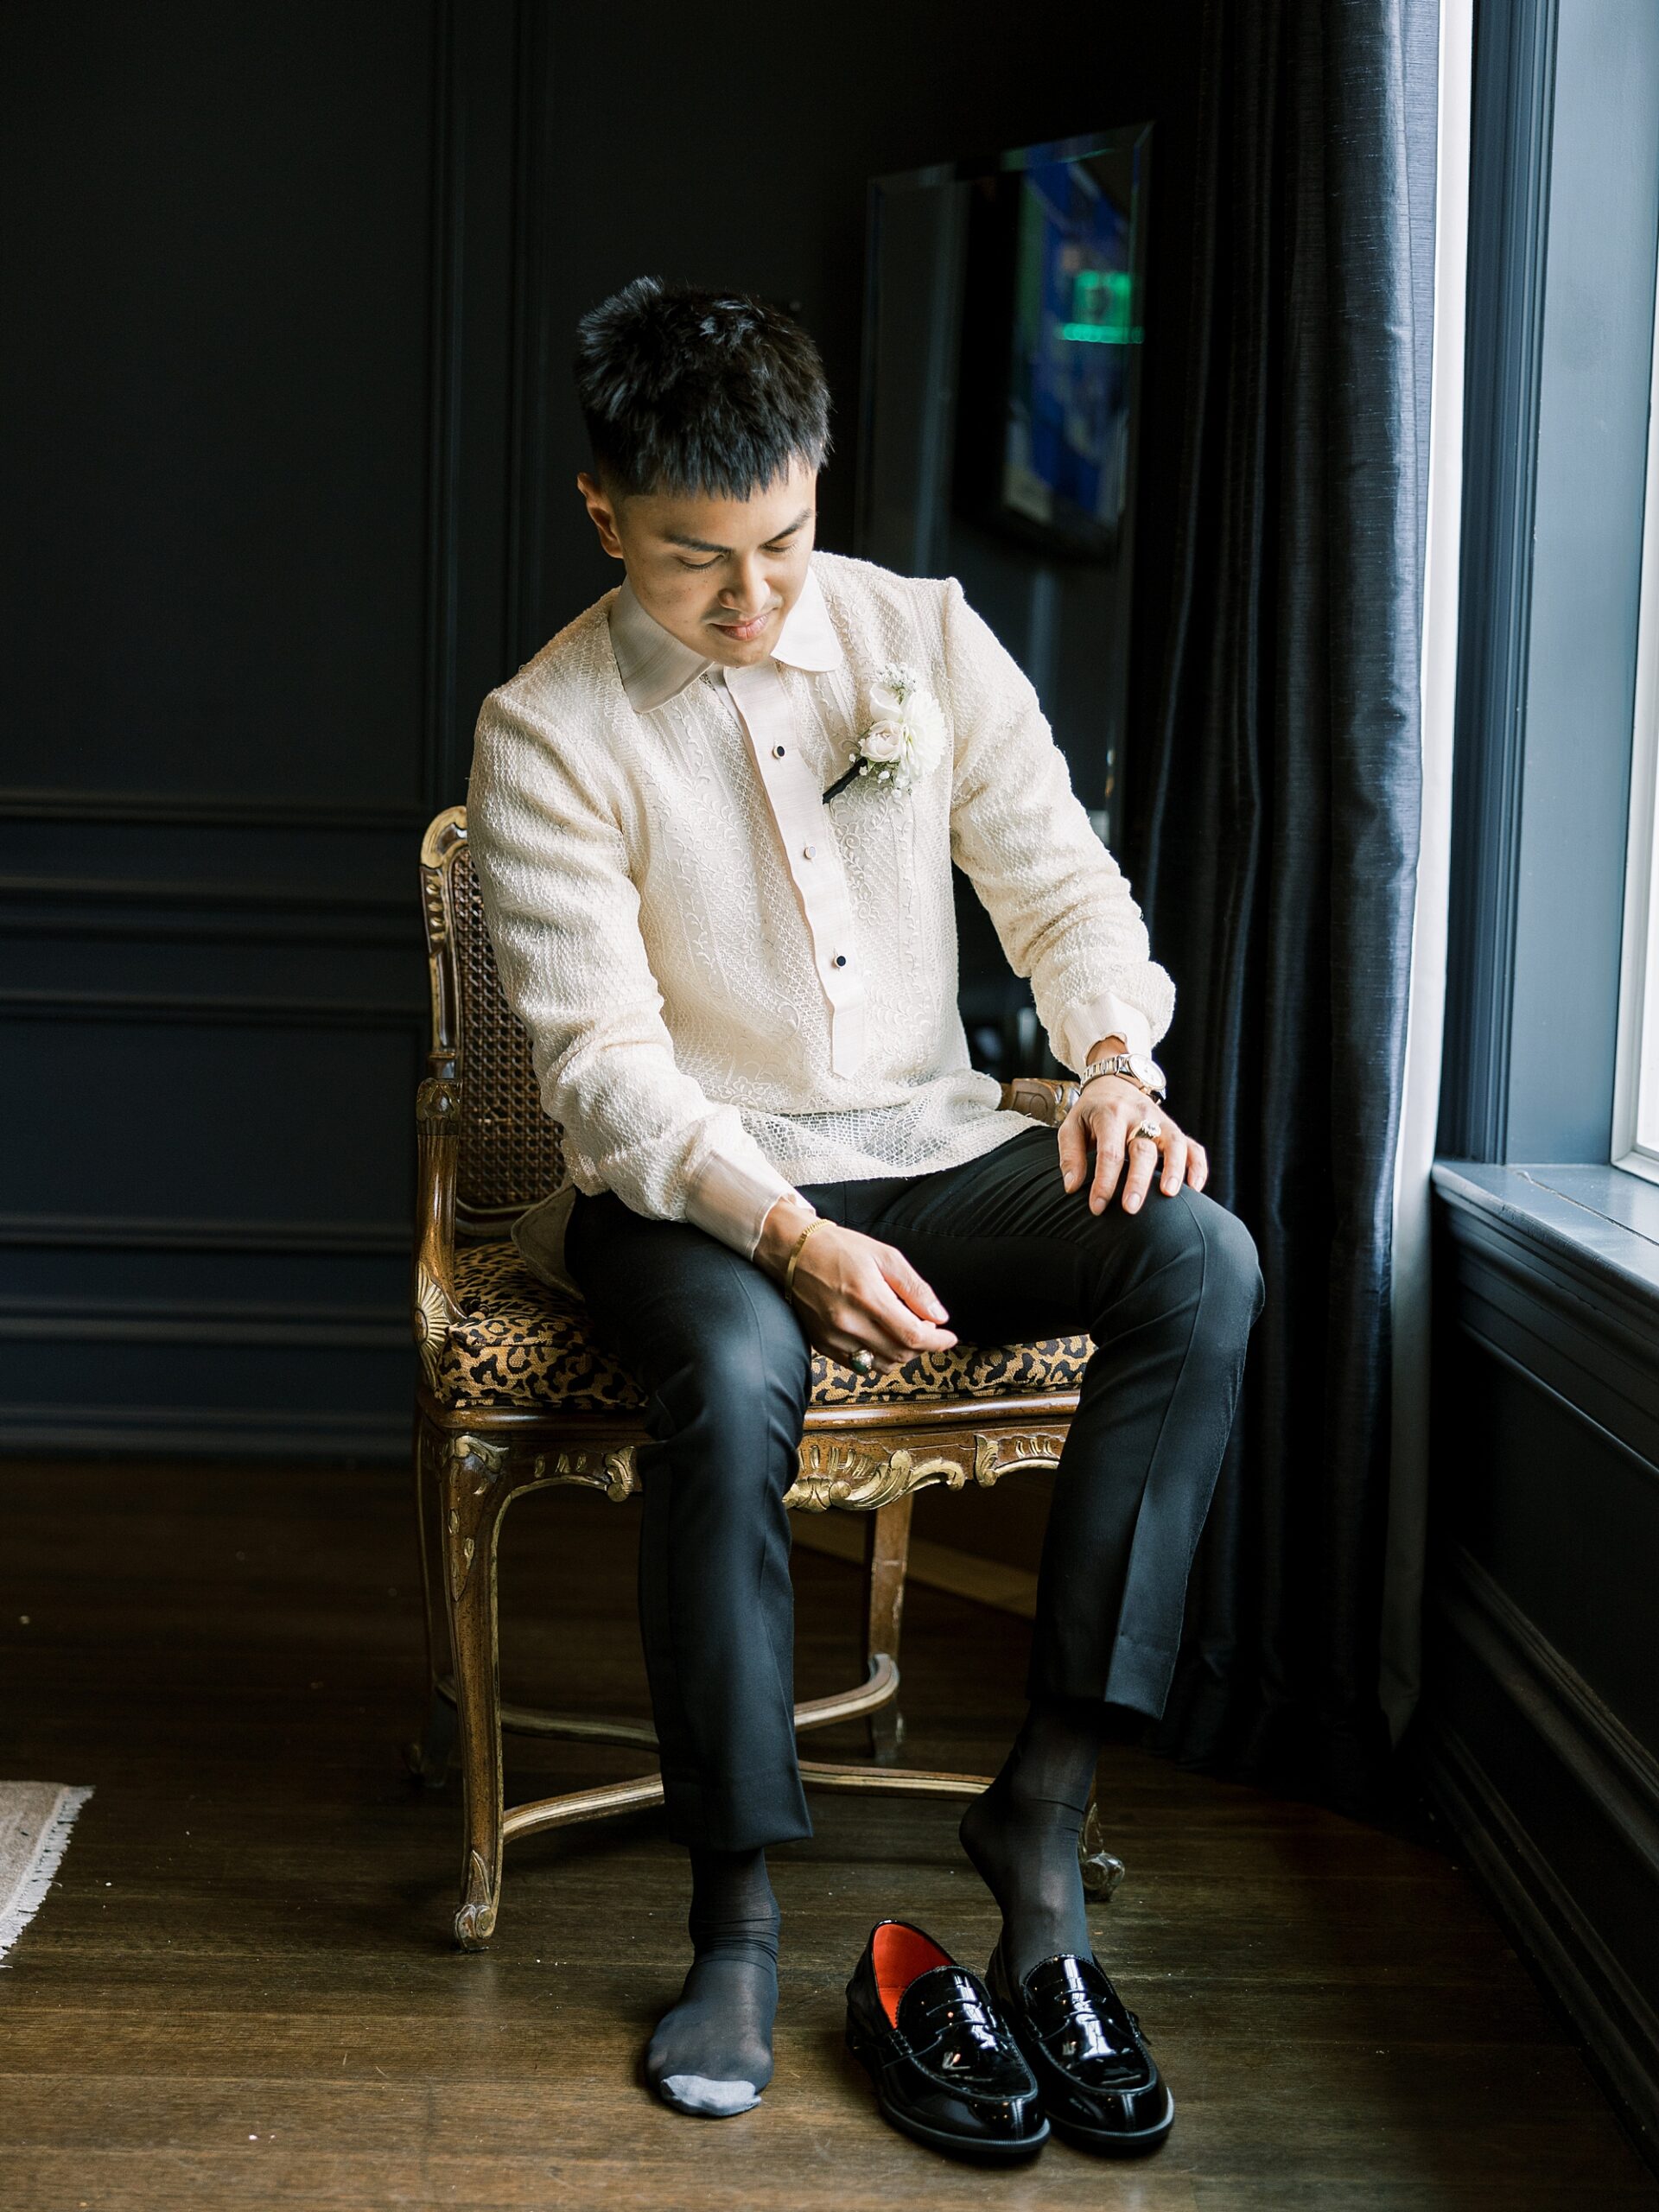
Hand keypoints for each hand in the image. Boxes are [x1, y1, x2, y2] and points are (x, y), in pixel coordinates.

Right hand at [756, 1200, 956, 1372]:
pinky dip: (878, 1357)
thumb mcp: (884, 1256)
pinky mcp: (823, 1345)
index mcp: (867, 1297)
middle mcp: (849, 1322)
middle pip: (901, 1354)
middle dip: (922, 1345)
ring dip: (902, 1354)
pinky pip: (860, 1366)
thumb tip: (939, 1316)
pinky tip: (881, 1337)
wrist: (794, 1252)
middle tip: (926, 1328)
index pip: (913, 1335)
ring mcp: (834, 1337)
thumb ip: (914, 1288)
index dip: (937, 1341)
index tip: (949, 1337)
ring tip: (903, 1332)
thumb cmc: (839, 1249)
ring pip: (882, 1365)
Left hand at [1058, 1076, 1208, 1215]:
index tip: (1097, 1207)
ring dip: (1174, 1170)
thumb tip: (1073, 1187)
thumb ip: (1071, 1156)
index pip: (1109, 1152)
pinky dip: (1197, 1166)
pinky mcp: (1174, 1129)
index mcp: (1110, 1115)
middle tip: (1131, 1208)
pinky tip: (1195, 1188)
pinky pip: (1193, 1146)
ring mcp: (1160, 1122)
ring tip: (1170, 1195)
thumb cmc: (1091, 1112)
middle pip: (1143, 1149)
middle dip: (1137, 1180)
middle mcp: (1139, 1116)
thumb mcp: (1072, 1126)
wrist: (1114, 1083)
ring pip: (1174, 1144)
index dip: (1104, 1182)